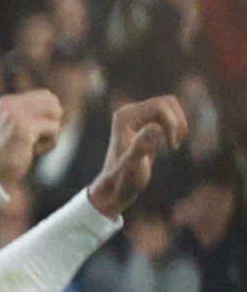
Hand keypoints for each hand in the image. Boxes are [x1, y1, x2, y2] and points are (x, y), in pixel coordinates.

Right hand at [0, 89, 65, 193]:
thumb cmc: (5, 155)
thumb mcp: (15, 128)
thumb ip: (32, 114)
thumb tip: (60, 108)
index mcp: (5, 102)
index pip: (45, 95)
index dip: (49, 114)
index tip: (33, 132)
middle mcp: (9, 104)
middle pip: (53, 102)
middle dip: (52, 121)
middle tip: (36, 138)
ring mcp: (16, 115)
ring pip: (56, 114)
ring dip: (51, 133)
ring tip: (32, 146)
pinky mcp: (25, 128)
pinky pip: (54, 129)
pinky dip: (49, 144)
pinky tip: (32, 152)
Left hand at [88, 96, 188, 216]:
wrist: (114, 189)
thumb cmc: (123, 180)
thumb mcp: (134, 165)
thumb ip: (141, 146)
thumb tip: (154, 127)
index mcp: (124, 116)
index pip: (161, 106)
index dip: (172, 123)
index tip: (171, 146)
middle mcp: (128, 112)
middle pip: (168, 102)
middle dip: (177, 122)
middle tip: (174, 145)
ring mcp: (135, 116)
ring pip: (170, 106)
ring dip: (178, 124)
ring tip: (173, 144)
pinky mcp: (142, 122)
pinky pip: (168, 114)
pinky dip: (176, 126)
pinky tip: (170, 143)